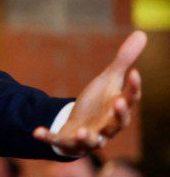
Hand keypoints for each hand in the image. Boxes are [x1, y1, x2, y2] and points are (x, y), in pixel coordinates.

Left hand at [33, 30, 145, 155]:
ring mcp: (90, 137)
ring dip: (86, 137)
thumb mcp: (109, 80)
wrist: (81, 127)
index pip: (131, 98)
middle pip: (118, 123)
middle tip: (117, 102)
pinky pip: (58, 142)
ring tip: (81, 132)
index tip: (134, 72)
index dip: (134, 87)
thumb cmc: (99, 103)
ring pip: (93, 141)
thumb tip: (141, 33)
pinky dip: (48, 137)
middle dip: (119, 114)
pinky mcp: (69, 142)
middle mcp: (108, 127)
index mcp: (118, 110)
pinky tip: (35, 132)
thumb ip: (123, 60)